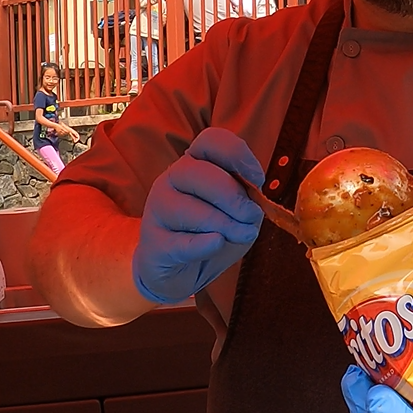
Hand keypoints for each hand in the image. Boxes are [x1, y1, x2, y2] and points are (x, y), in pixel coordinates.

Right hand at [132, 128, 264, 303]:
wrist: (181, 271)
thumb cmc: (211, 232)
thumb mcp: (237, 212)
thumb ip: (247, 201)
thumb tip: (252, 205)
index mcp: (196, 164)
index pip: (210, 141)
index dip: (237, 155)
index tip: (258, 180)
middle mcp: (172, 179)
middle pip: (200, 173)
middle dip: (233, 197)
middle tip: (252, 217)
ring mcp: (158, 209)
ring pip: (190, 209)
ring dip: (224, 224)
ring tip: (241, 235)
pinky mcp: (154, 243)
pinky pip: (181, 242)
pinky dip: (203, 244)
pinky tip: (216, 243)